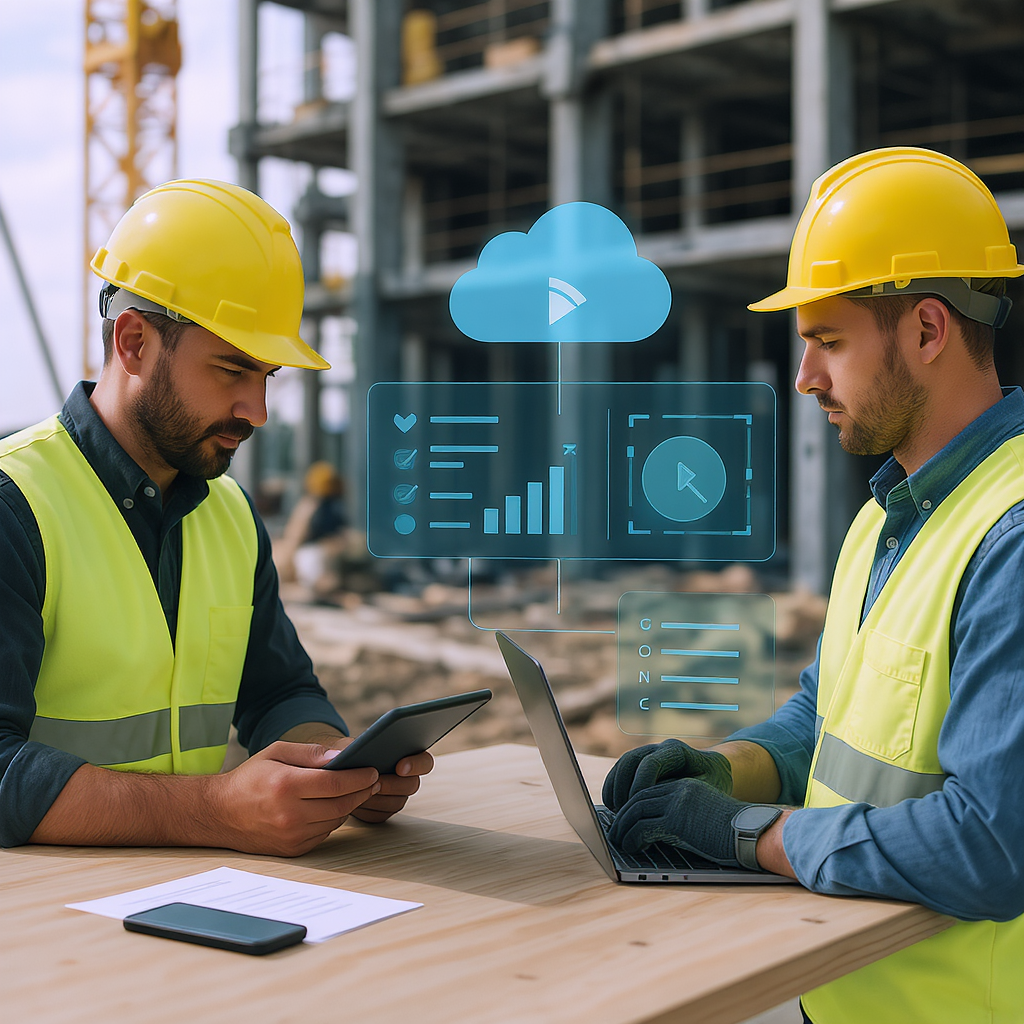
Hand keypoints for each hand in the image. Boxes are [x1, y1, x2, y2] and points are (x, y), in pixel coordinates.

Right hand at [211, 741, 380, 856]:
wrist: (219, 813)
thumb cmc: (251, 777)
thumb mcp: (276, 752)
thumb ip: (310, 753)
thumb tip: (342, 756)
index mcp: (286, 786)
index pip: (336, 783)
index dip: (359, 777)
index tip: (373, 770)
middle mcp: (289, 815)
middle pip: (341, 804)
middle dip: (362, 791)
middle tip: (373, 780)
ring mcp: (291, 836)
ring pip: (336, 820)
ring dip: (349, 805)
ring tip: (355, 790)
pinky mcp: (292, 850)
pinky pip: (324, 833)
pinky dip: (333, 819)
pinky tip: (332, 806)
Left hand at [351, 751, 433, 823]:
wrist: (340, 776)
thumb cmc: (347, 756)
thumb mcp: (346, 745)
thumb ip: (348, 746)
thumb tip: (343, 753)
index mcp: (407, 755)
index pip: (425, 761)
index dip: (417, 765)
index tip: (400, 767)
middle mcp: (406, 778)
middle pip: (412, 785)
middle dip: (393, 785)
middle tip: (376, 782)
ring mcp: (396, 797)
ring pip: (396, 803)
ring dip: (378, 798)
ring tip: (360, 791)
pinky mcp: (383, 812)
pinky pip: (381, 816)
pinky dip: (368, 810)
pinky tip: (355, 802)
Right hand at [602, 738, 731, 811]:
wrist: (715, 771)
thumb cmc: (714, 782)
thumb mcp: (706, 788)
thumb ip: (683, 793)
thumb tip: (661, 806)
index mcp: (675, 751)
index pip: (650, 763)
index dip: (640, 784)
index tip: (637, 806)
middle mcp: (658, 748)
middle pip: (630, 760)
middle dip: (622, 787)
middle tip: (622, 811)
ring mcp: (647, 753)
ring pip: (622, 764)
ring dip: (614, 787)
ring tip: (616, 811)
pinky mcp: (640, 763)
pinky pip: (620, 771)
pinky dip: (613, 786)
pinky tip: (613, 805)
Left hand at [607, 778, 769, 867]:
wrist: (755, 834)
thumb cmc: (732, 834)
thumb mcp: (702, 818)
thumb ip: (681, 817)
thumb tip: (655, 834)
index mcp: (685, 786)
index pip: (648, 791)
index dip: (632, 806)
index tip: (623, 819)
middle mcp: (679, 789)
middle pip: (638, 799)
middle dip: (622, 816)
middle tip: (613, 832)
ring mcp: (678, 802)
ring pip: (636, 811)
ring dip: (623, 828)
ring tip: (617, 842)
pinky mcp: (677, 819)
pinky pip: (644, 827)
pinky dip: (632, 837)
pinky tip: (631, 846)